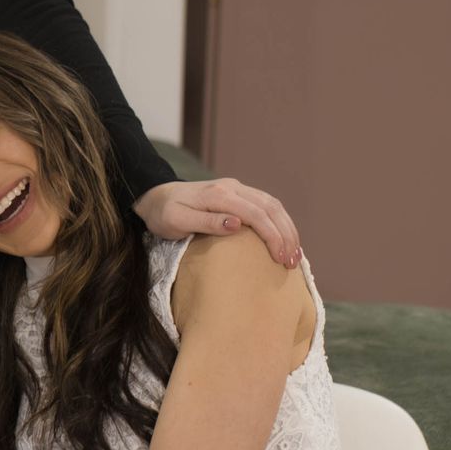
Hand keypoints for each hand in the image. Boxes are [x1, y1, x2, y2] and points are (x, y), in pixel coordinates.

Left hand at [135, 175, 300, 268]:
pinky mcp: (238, 194)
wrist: (155, 196)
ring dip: (287, 229)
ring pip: (273, 205)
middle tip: (293, 262)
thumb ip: (207, 222)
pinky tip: (285, 239)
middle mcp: (232, 187)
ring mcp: (237, 189)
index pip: (257, 214)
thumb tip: (237, 224)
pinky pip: (266, 206)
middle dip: (286, 235)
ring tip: (294, 254)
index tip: (280, 259)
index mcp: (219, 195)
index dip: (273, 236)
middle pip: (271, 208)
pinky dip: (280, 222)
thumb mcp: (177, 221)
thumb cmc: (163, 214)